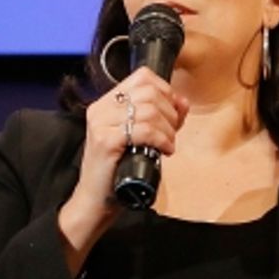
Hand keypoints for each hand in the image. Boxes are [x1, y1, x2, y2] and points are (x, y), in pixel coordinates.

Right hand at [57, 71, 188, 274]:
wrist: (96, 201)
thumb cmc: (118, 171)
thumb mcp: (140, 138)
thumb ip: (161, 117)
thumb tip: (182, 101)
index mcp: (105, 103)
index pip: (142, 77)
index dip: (165, 90)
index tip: (172, 112)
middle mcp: (100, 108)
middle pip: (148, 92)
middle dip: (169, 112)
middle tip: (171, 133)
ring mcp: (100, 123)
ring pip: (149, 110)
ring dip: (168, 129)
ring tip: (168, 144)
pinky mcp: (105, 141)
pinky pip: (144, 130)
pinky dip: (161, 139)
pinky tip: (164, 151)